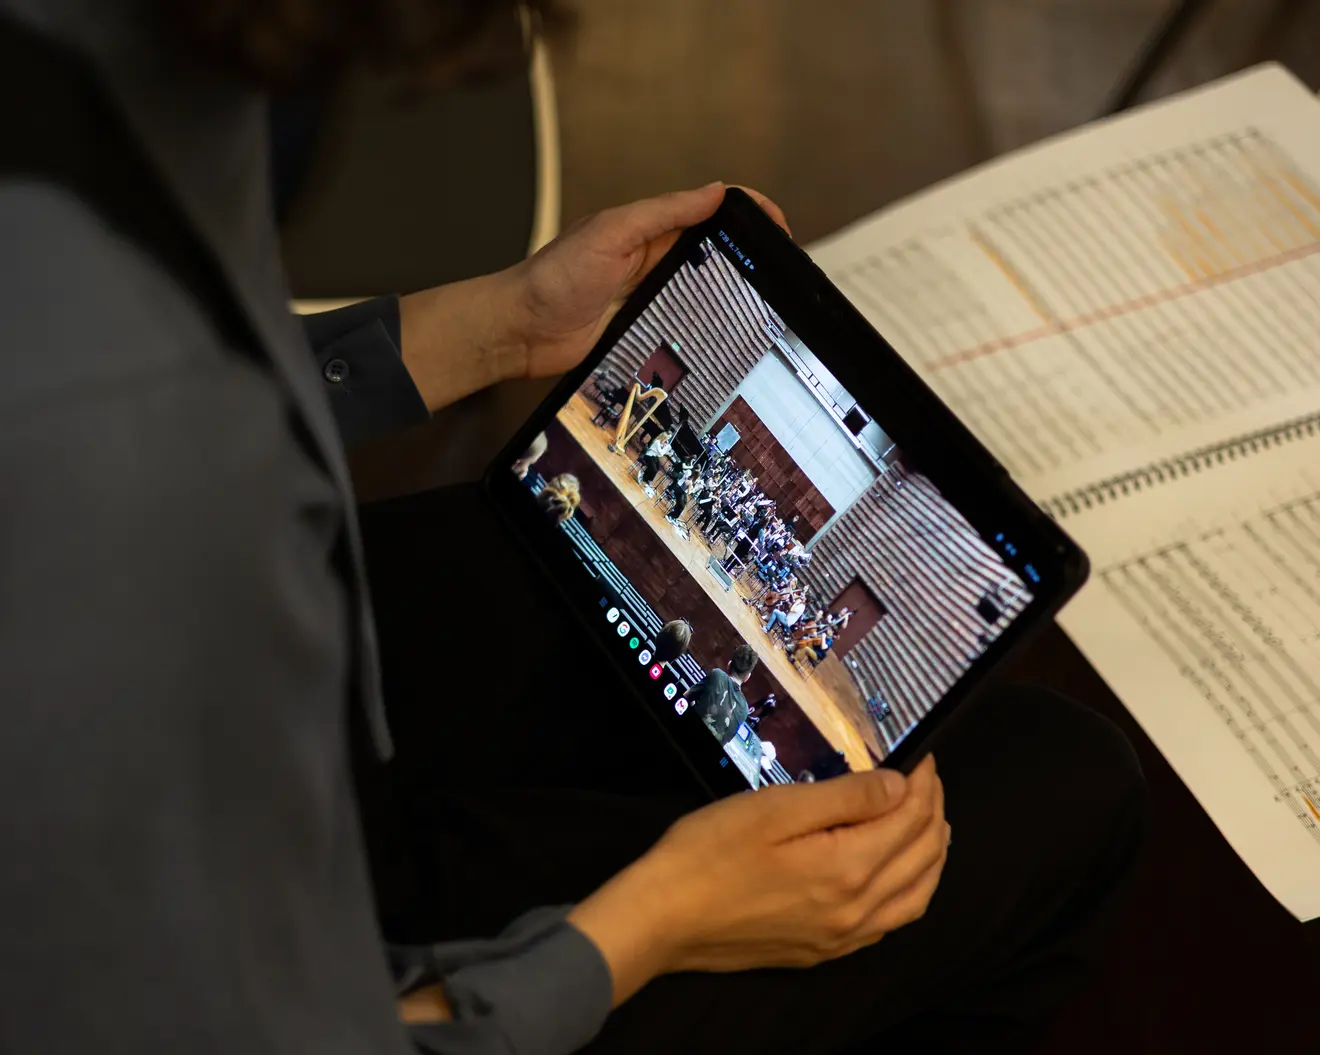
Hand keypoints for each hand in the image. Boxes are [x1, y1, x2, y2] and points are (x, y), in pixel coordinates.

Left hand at [396, 184, 787, 412]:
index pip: (707, 210)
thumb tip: (713, 192)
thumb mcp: (611, 234)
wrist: (519, 330)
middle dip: (749, 255)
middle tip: (782, 268)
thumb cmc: (553, 278)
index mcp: (647, 228)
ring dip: (732, 292)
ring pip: (704, 290)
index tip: (777, 224)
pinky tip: (727, 335)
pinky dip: (708, 326)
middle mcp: (651, 260)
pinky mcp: (642, 330)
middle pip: (713, 251)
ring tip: (765, 300)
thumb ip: (662, 213)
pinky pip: (684, 325)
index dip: (745, 212)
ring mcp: (648, 296)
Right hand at [568, 756, 947, 1005]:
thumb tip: (900, 785)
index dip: (923, 781)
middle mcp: (856, 910)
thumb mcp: (775, 809)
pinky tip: (897, 875)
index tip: (923, 755)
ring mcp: (841, 938)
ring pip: (916, 898)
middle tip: (926, 779)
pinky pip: (889, 923)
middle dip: (933, 811)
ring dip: (931, 856)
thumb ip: (844, 798)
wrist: (662, 918)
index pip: (910, 819)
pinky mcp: (823, 951)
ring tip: (930, 823)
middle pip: (922, 858)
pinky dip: (910, 892)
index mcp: (847, 869)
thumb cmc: (708, 854)